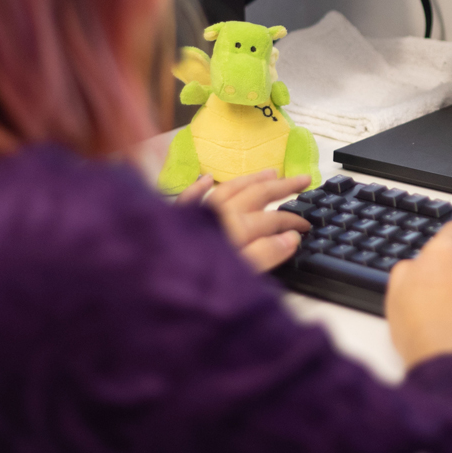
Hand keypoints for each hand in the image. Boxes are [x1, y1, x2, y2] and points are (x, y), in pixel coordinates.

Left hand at [179, 169, 311, 271]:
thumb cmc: (192, 281)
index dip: (294, 220)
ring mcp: (196, 211)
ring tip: (270, 171)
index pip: (274, 219)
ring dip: (251, 179)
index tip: (309, 224)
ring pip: (229, 188)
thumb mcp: (238, 273)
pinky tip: (207, 178)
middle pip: (256, 194)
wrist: (142, 277)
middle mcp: (218, 213)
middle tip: (304, 178)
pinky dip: (202, 185)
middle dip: (282, 186)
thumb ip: (265, 254)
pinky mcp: (173, 217)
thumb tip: (290, 239)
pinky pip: (191, 195)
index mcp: (236, 228)